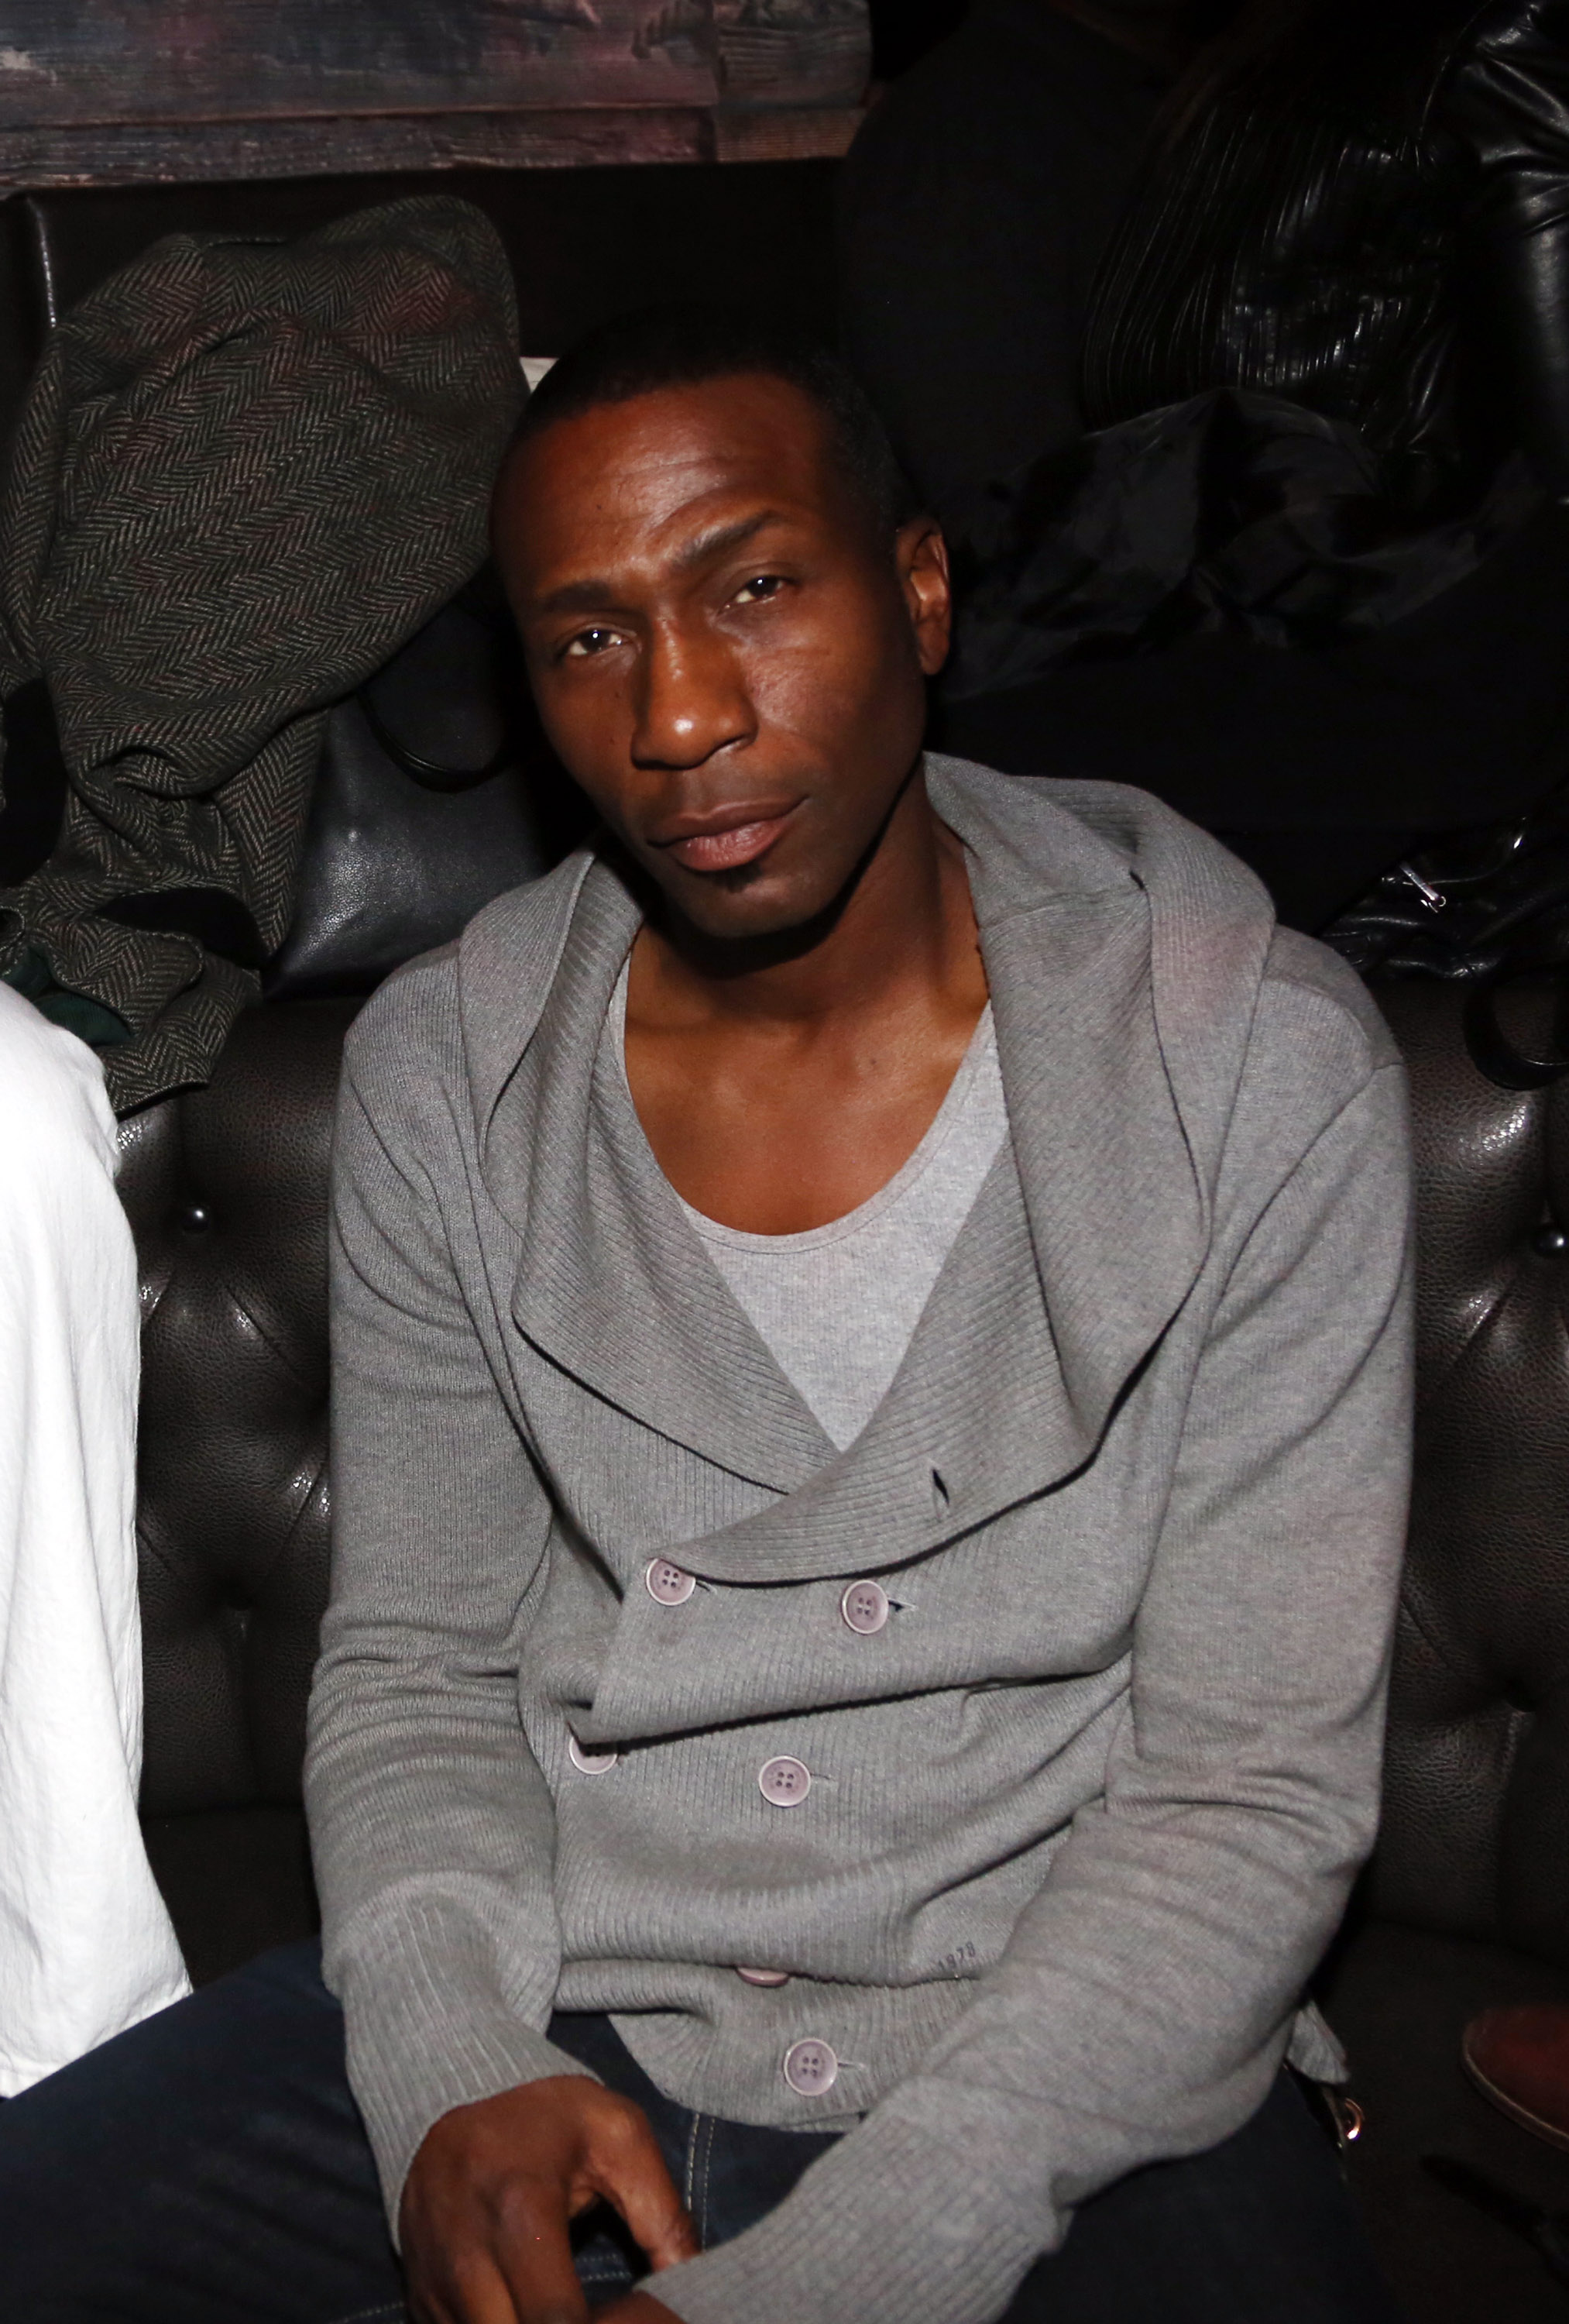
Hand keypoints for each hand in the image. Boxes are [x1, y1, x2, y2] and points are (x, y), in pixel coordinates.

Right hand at [401, 2074, 698, 2323]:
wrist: (461, 2089)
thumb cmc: (552, 2119)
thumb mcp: (620, 2137)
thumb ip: (664, 2215)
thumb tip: (694, 2284)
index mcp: (520, 2210)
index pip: (556, 2320)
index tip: (620, 2321)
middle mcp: (466, 2252)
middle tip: (597, 2318)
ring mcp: (435, 2278)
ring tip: (564, 2311)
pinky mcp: (420, 2293)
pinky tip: (529, 2313)